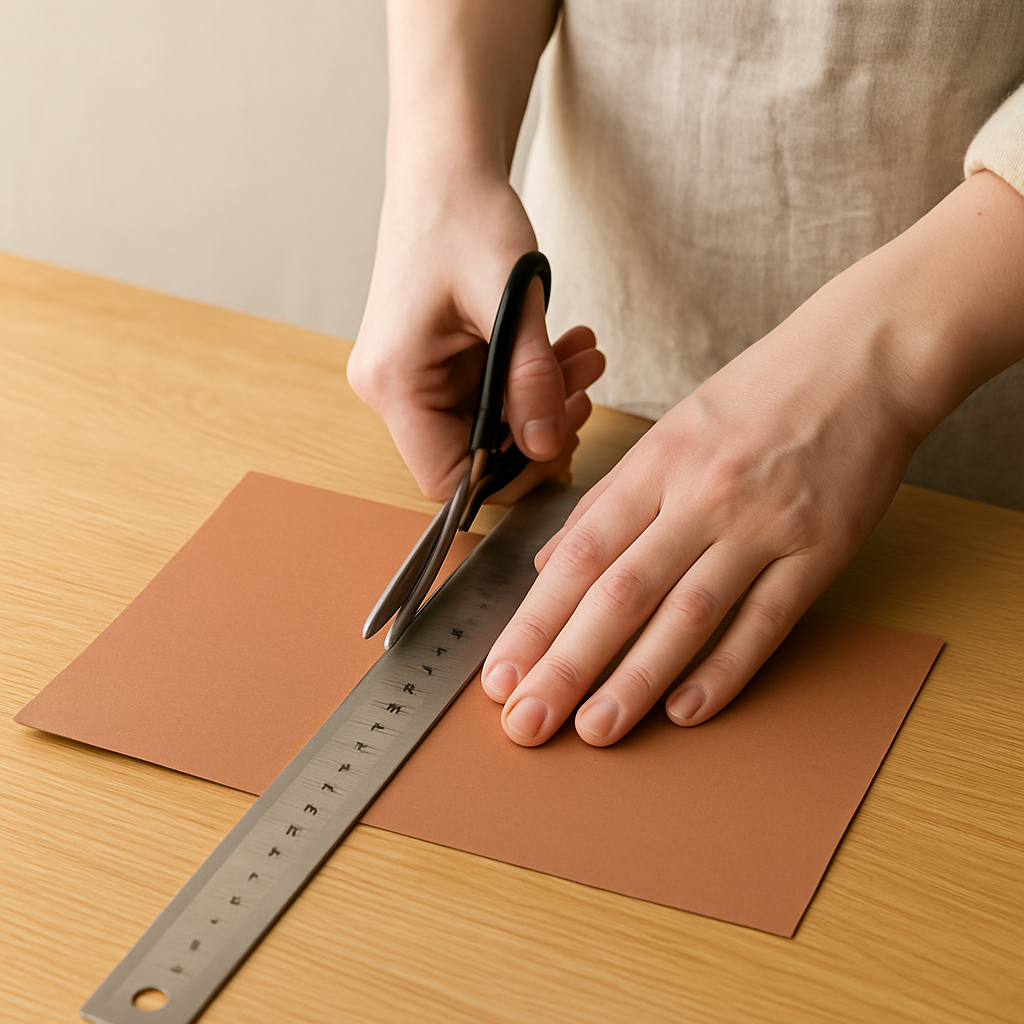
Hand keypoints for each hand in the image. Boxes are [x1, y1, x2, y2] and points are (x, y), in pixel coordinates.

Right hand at [348, 173, 603, 502]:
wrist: (444, 170)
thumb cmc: (465, 215)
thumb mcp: (510, 299)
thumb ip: (531, 380)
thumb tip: (547, 447)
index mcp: (395, 380)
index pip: (444, 477)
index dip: (506, 477)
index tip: (557, 443)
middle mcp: (392, 388)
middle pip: (469, 455)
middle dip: (537, 429)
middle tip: (585, 389)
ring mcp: (410, 377)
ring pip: (486, 425)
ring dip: (541, 401)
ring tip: (584, 359)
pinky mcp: (431, 365)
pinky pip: (487, 396)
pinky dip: (528, 381)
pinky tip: (564, 350)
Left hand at [480, 253, 927, 745]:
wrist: (862, 361)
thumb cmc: (757, 395)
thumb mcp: (668, 432)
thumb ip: (608, 502)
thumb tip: (550, 565)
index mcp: (657, 464)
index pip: (580, 555)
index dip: (535, 620)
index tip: (502, 672)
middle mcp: (703, 497)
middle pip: (622, 593)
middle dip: (566, 665)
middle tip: (526, 721)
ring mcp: (764, 526)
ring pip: (688, 616)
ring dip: (636, 680)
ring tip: (594, 730)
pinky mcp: (819, 552)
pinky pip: (765, 623)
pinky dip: (724, 671)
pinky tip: (685, 711)